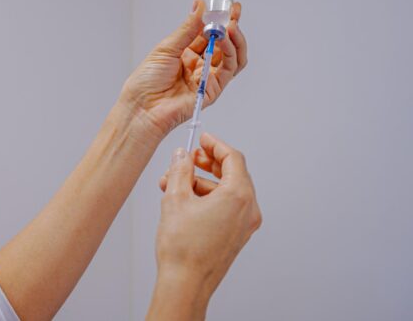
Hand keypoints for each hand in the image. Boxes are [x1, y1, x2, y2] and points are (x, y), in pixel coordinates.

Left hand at [119, 0, 246, 140]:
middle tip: (234, 11)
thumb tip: (199, 5)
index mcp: (186, 52)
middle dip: (231, 25)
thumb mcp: (167, 47)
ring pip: (232, 55)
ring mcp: (207, 77)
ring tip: (231, 25)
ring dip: (235, 38)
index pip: (208, 32)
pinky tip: (225, 38)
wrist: (142, 107)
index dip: (218, 18)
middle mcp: (199, 64)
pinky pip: (229, 68)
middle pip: (223, 42)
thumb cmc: (146, 81)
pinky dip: (231, 51)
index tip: (226, 3)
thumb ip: (188, 28)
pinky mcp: (213, 89)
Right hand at [155, 133, 261, 303]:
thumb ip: (180, 170)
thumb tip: (182, 156)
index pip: (233, 158)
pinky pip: (225, 206)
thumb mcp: (176, 198)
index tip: (202, 139)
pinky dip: (207, 198)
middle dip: (206, 164)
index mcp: (239, 196)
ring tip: (174, 184)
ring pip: (226, 191)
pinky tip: (184, 200)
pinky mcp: (236, 235)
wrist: (185, 283)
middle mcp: (248, 210)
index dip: (215, 145)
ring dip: (201, 183)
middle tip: (188, 159)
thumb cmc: (183, 248)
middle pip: (232, 174)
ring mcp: (244, 224)